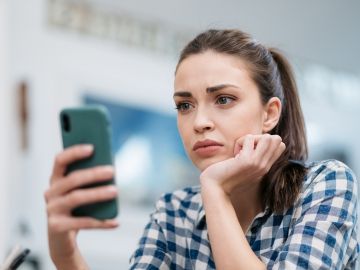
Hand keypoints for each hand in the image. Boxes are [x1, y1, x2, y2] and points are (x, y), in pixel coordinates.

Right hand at [44, 145, 118, 268]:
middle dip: (93, 174)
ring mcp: (52, 210)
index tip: (92, 148)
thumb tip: (110, 168)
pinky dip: (101, 222)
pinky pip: (82, 223)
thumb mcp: (80, 192)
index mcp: (56, 180)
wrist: (62, 238)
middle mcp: (51, 193)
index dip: (74, 152)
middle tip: (112, 171)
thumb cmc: (76, 209)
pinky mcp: (57, 227)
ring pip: (76, 198)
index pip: (60, 161)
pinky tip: (115, 221)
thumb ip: (90, 179)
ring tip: (115, 191)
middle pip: (72, 179)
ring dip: (97, 194)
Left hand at [200, 134, 284, 194]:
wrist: (215, 188)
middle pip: (277, 139)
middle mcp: (264, 166)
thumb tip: (256, 141)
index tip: (251, 150)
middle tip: (246, 149)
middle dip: (260, 138)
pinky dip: (239, 142)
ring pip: (268, 137)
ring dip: (251, 138)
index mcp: (265, 168)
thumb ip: (253, 158)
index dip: (265, 142)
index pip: (280, 146)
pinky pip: (249, 138)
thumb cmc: (226, 175)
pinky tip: (234, 155)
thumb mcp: (244, 167)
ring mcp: (257, 164)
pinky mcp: (247, 161)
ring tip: (241, 150)